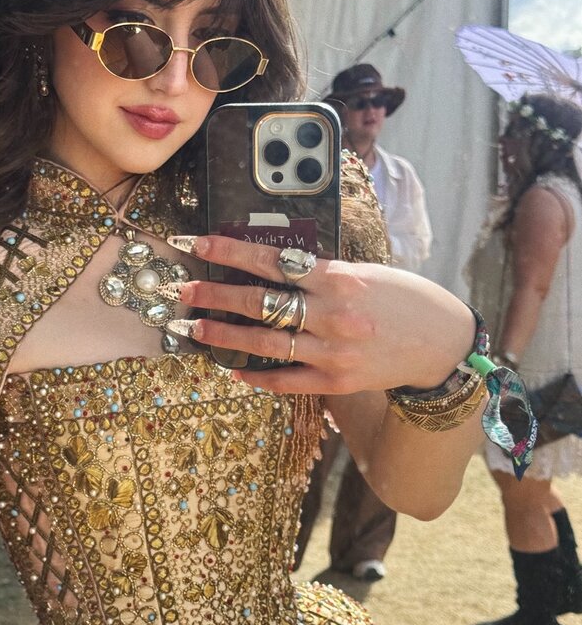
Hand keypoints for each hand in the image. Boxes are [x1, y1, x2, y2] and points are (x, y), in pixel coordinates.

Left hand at [167, 235, 475, 394]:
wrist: (440, 343)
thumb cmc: (402, 300)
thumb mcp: (365, 272)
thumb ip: (321, 272)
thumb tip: (275, 266)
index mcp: (339, 279)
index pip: (274, 260)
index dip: (232, 252)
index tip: (200, 245)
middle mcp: (333, 314)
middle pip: (260, 302)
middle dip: (215, 295)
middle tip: (184, 290)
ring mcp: (333, 351)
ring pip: (266, 342)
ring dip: (225, 334)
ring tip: (196, 327)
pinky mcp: (336, 380)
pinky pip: (286, 379)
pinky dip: (257, 374)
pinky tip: (234, 367)